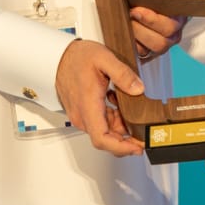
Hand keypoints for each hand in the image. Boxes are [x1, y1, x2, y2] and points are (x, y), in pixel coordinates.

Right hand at [55, 38, 145, 156]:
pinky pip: (101, 123)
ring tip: (135, 113)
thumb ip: (123, 74)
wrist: (59, 56)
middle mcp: (82, 116)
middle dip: (127, 140)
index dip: (121, 148)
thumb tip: (138, 89)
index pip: (102, 139)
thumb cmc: (77, 58)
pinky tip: (120, 105)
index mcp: (88, 106)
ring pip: (105, 131)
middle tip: (145, 135)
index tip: (137, 148)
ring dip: (121, 127)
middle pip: (106, 138)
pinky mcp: (83, 113)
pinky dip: (114, 119)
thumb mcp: (104, 58)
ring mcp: (81, 116)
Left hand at [129, 0, 183, 60]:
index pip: (169, 26)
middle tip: (127, 18)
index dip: (151, 20)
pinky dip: (129, 48)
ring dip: (133, 39)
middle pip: (160, 43)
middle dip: (140, 30)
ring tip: (123, 26)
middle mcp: (172, 36)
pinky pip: (139, 57)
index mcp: (178, 18)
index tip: (135, 10)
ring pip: (148, 52)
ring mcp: (161, 46)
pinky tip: (121, 35)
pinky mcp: (149, 54)